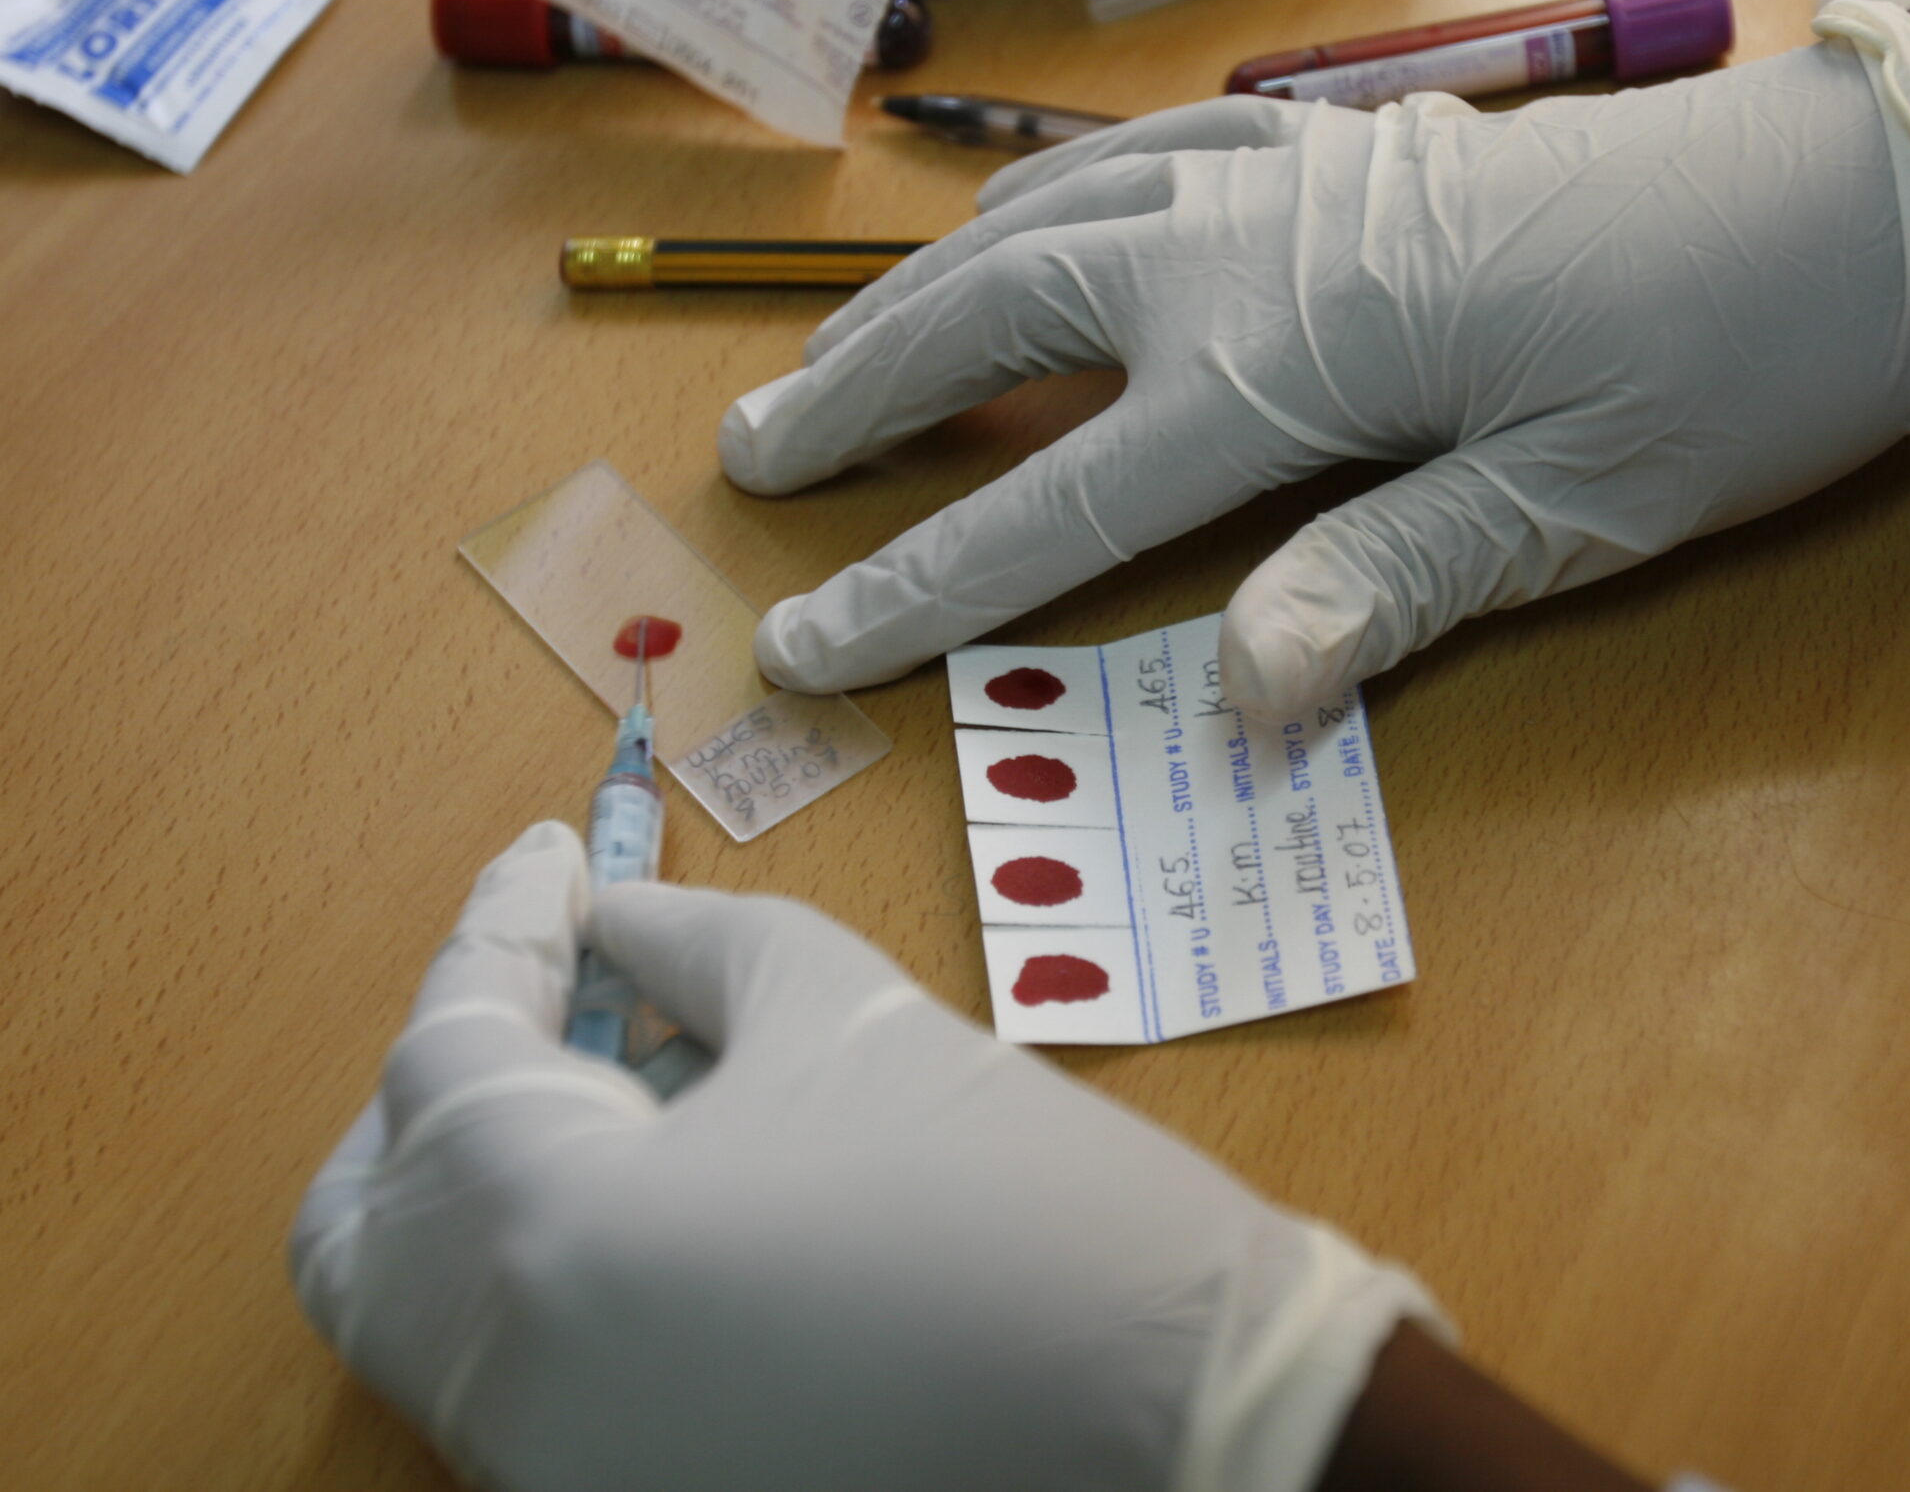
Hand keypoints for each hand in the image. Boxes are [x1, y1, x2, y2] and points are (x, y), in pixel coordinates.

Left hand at [290, 824, 1434, 1491]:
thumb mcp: (838, 1012)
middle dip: (443, 1078)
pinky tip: (655, 1183)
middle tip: (549, 988)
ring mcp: (553, 1463)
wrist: (1157, 1407)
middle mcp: (505, 1380)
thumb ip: (689, 945)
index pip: (450, 1052)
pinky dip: (542, 1266)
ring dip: (487, 1172)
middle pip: (374, 1215)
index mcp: (548, 1235)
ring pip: (429, 1309)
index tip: (547, 857)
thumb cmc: (1011, 1191)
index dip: (500, 930)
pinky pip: (516, 1371)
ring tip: (616, 1075)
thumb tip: (608, 918)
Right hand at [723, 3, 1909, 719]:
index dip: (927, 579)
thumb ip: (1390, 583)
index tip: (800, 642)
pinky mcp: (1357, 146)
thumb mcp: (1579, 511)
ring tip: (840, 354)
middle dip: (868, 391)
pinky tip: (1028, 223)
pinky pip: (1153, 150)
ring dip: (930, 285)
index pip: (1070, 490)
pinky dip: (1055, 192)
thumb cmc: (1741, 363)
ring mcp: (1306, 170)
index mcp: (1309, 350)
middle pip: (1010, 312)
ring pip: (1061, 213)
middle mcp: (1269, 238)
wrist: (1870, 194)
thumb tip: (1235, 695)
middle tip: (750, 458)